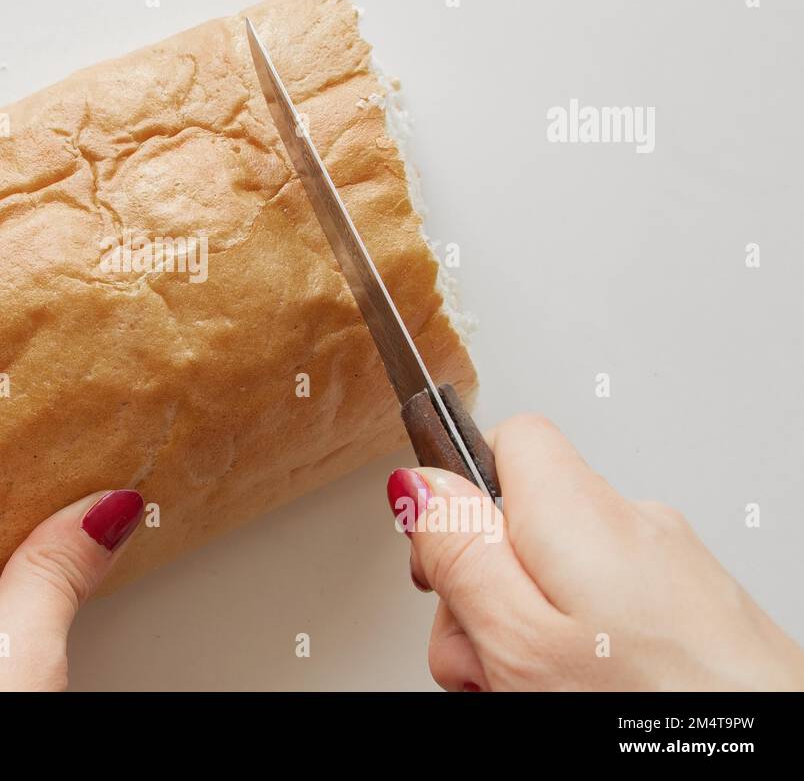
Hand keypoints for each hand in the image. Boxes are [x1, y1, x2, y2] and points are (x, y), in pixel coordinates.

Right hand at [386, 414, 803, 690]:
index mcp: (582, 512)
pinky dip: (582, 645)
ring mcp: (674, 569)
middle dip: (485, 586)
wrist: (771, 759)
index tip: (441, 554)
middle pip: (524, 519)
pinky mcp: (697, 612)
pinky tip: (581, 692)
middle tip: (485, 654)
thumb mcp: (517, 638)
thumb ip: (459, 549)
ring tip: (535, 690)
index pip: (507, 437)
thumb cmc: (656, 712)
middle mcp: (636, 524)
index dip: (458, 491)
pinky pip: (611, 606)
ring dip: (528, 627)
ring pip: (563, 573)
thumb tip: (417, 482)